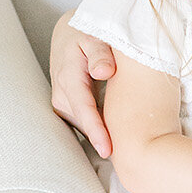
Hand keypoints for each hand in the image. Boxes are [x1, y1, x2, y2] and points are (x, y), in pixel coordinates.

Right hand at [51, 11, 115, 157]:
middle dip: (103, 140)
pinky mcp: (66, 107)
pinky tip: (117, 138)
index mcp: (69, 76)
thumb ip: (100, 54)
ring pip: (82, 125)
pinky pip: (83, 122)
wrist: (69, 33)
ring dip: (101, 137)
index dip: (96, 131)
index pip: (84, 108)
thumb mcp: (94, 36)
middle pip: (84, 123)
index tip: (108, 149)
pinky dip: (97, 130)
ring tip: (127, 153)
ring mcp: (62, 102)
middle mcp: (61, 93)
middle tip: (130, 159)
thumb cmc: (86, 33)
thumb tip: (104, 72)